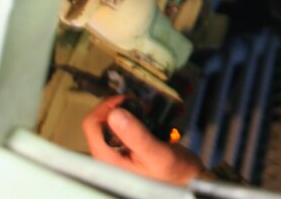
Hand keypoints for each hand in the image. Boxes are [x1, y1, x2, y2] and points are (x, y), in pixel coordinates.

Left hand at [82, 95, 203, 184]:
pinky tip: (153, 117)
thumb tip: (115, 114)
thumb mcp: (156, 153)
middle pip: (101, 120)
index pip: (92, 124)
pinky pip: (126, 126)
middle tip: (143, 104)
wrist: (188, 181)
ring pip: (113, 121)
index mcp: (108, 159)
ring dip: (131, 111)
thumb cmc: (173, 174)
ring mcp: (118, 151)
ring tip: (150, 110)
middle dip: (121, 107)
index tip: (127, 100)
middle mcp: (108, 155)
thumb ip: (136, 135)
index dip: (107, 107)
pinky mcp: (128, 147)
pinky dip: (138, 117)